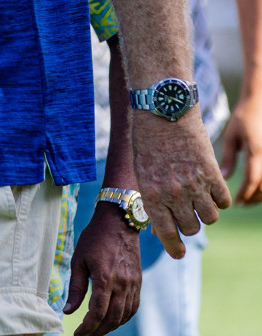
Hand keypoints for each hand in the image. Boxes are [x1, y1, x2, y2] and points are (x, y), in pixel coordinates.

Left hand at [63, 203, 141, 335]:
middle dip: (98, 331)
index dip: (87, 327)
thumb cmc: (94, 239)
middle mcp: (122, 284)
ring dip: (110, 326)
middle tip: (85, 335)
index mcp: (105, 279)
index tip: (78, 334)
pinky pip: (133, 307)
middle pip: (112, 318)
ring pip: (124, 315)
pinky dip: (123, 317)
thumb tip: (68, 311)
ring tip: (97, 330)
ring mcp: (133, 284)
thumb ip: (74, 287)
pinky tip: (113, 319)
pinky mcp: (138, 282)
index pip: (97, 312)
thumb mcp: (78, 260)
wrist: (119, 223)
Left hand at [131, 110, 229, 256]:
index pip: (167, 233)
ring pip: (210, 217)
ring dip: (206, 212)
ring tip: (199, 199)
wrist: (163, 111)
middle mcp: (173, 194)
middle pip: (192, 228)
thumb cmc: (148, 140)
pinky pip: (223, 200)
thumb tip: (163, 225)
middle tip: (187, 214)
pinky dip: (220, 198)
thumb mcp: (142, 171)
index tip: (180, 253)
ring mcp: (194, 185)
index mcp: (151, 194)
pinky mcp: (212, 174)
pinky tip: (211, 189)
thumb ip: (153, 198)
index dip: (174, 247)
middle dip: (190, 225)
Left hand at [219, 94, 261, 203]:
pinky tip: (257, 188)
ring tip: (248, 198)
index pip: (252, 179)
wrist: (259, 105)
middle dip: (253, 198)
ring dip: (261, 195)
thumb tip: (224, 178)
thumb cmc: (242, 119)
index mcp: (257, 151)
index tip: (235, 203)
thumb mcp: (231, 136)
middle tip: (240, 203)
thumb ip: (228, 158)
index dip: (245, 194)